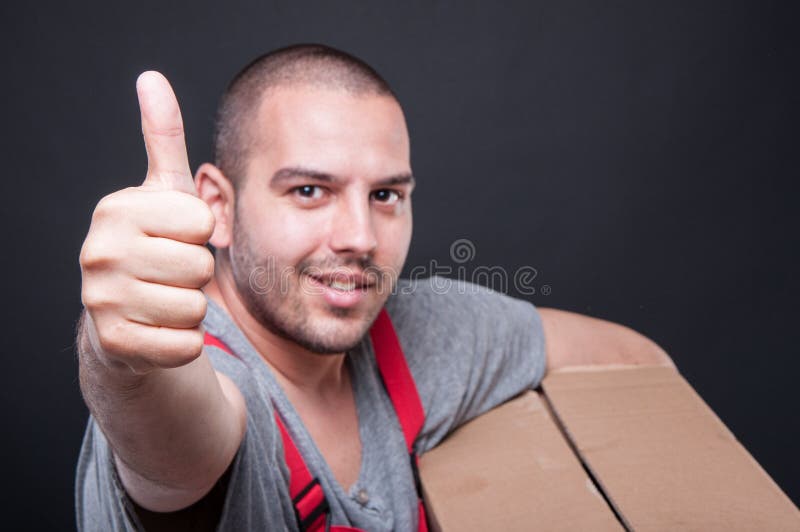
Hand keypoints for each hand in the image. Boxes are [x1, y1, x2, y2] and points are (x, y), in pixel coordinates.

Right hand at [79, 72, 215, 373]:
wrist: (122, 314)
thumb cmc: (153, 244)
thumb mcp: (161, 191)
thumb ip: (162, 137)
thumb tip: (152, 77)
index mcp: (115, 209)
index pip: (202, 223)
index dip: (200, 234)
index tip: (175, 236)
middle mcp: (98, 252)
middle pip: (199, 266)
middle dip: (196, 273)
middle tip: (169, 272)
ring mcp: (101, 300)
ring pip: (194, 307)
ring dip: (190, 307)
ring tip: (163, 298)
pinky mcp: (114, 344)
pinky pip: (184, 345)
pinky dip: (183, 341)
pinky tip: (159, 328)